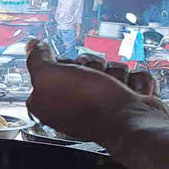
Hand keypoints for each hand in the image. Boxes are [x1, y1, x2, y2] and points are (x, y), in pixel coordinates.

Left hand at [25, 40, 168, 141]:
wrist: (132, 123)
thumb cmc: (89, 104)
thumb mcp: (49, 76)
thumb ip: (37, 59)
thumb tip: (33, 45)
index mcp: (48, 99)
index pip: (57, 63)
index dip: (66, 63)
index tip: (70, 71)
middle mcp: (73, 101)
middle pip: (86, 62)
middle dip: (94, 66)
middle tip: (94, 81)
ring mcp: (102, 101)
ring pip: (111, 66)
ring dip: (116, 74)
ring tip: (115, 90)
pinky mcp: (126, 100)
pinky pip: (133, 75)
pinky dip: (136, 82)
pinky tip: (130, 94)